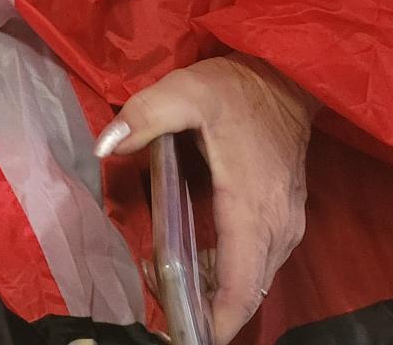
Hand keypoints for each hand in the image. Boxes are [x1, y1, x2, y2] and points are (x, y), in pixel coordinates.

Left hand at [96, 56, 315, 341]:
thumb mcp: (185, 90)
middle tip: (157, 296)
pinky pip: (259, 263)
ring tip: (166, 279)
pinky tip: (196, 261)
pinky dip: (229, 274)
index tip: (184, 335)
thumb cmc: (235, 88)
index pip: (242, 287)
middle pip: (246, 292)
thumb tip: (105, 146)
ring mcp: (287, 225)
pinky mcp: (286, 218)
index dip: (216, 321)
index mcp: (253, 207)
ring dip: (216, 292)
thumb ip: (145, 116)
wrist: (284, 75)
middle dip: (205, 309)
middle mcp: (278, 227)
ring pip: (254, 281)